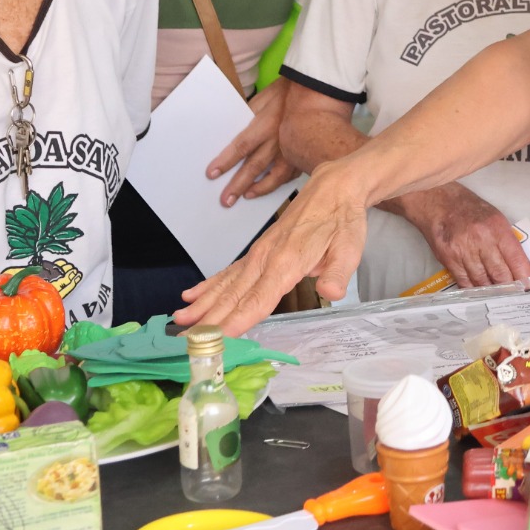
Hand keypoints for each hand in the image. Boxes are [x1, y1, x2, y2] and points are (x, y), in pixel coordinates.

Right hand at [178, 160, 370, 334]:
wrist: (333, 188)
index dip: (238, 320)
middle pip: (234, 295)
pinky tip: (193, 296)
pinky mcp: (258, 251)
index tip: (219, 338)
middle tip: (188, 341)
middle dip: (211, 319)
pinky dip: (209, 285)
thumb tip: (330, 292)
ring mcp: (259, 254)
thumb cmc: (342, 219)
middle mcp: (266, 258)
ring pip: (226, 284)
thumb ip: (336, 273)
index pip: (259, 299)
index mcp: (287, 262)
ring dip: (203, 303)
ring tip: (180, 320)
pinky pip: (229, 271)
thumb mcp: (349, 247)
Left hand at [213, 76, 299, 203]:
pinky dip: (279, 182)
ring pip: (274, 176)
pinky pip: (290, 174)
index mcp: (265, 125)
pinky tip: (270, 186)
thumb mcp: (262, 99)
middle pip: (254, 167)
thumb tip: (233, 132)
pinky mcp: (304, 154)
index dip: (226, 162)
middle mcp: (278, 141)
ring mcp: (293, 150)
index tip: (212, 174)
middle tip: (226, 201)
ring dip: (259, 188)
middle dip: (238, 185)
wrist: (317, 90)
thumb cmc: (286, 92)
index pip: (241, 147)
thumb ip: (248, 117)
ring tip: (247, 196)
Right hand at [389, 184, 529, 286]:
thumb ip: (506, 241)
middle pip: (500, 274)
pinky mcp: (448, 259)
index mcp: (496, 228)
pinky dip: (473, 289)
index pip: (516, 259)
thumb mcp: (495, 218)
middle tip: (514, 297)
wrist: (438, 202)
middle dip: (508, 289)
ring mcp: (463, 251)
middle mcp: (481, 240)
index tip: (528, 288)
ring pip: (482, 281)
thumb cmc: (470, 209)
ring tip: (498, 297)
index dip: (523, 277)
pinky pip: (464, 282)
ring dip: (491, 291)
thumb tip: (517, 267)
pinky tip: (479, 292)